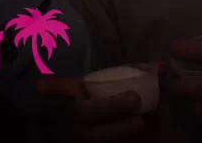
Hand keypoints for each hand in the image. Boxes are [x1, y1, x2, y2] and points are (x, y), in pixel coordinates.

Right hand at [37, 66, 162, 140]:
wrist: (132, 134)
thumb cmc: (124, 108)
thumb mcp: (128, 90)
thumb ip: (141, 77)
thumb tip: (163, 65)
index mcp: (82, 95)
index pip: (62, 88)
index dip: (52, 87)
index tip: (38, 85)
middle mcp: (78, 117)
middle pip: (84, 111)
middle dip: (109, 105)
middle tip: (135, 98)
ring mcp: (85, 135)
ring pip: (93, 135)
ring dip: (117, 129)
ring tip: (140, 123)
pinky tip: (137, 141)